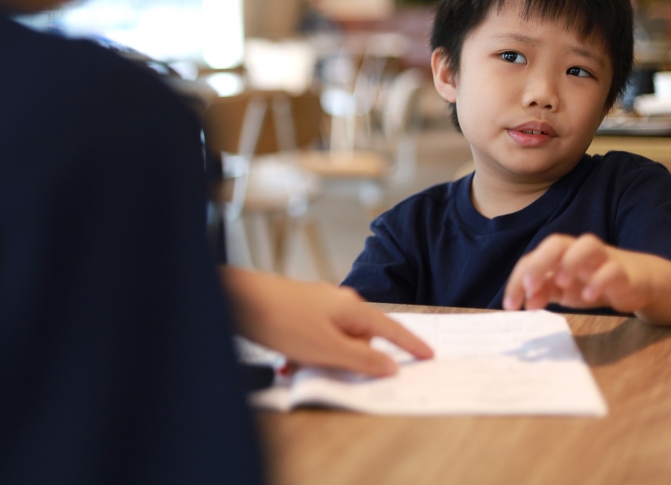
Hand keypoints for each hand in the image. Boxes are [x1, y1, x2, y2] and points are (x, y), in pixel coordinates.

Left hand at [220, 267, 432, 376]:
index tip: (428, 355)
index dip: (411, 345)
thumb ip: (362, 360)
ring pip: (334, 340)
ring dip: (322, 358)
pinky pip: (314, 337)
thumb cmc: (285, 321)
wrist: (241, 300)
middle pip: (360, 338)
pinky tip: (288, 359)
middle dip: (349, 360)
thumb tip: (391, 366)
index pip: (391, 329)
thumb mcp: (328, 350)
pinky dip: (307, 351)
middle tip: (331, 371)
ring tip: (298, 364)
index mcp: (353, 309)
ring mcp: (319, 303)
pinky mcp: (300, 308)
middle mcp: (339, 302)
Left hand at [503, 233, 665, 313]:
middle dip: (539, 263)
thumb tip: (525, 303)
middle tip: (530, 286)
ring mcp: (602, 258)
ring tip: (561, 284)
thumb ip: (544, 293)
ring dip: (570, 262)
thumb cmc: (591, 282)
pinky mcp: (623, 271)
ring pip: (587, 244)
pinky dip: (599, 281)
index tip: (510, 305)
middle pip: (556, 243)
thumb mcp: (563, 290)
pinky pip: (612, 269)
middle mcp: (578, 250)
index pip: (532, 259)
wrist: (637, 281)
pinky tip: (590, 296)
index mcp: (559, 254)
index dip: (517, 280)